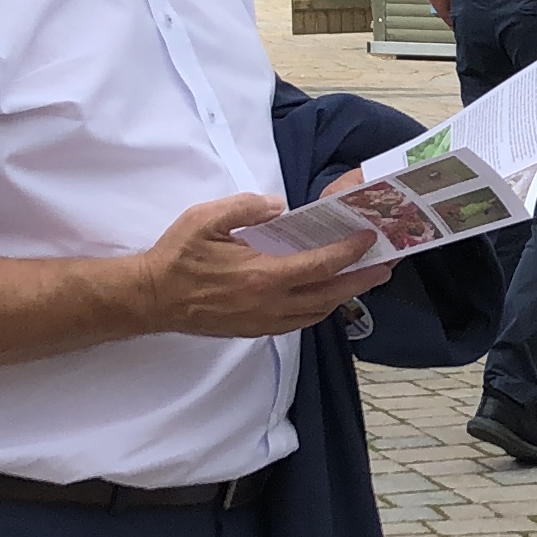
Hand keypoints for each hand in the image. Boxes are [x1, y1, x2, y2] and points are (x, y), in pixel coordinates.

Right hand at [142, 194, 386, 337]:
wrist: (151, 299)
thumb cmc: (177, 256)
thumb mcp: (206, 218)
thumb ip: (246, 207)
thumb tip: (279, 206)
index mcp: (262, 275)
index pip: (320, 266)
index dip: (349, 254)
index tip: (369, 240)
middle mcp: (269, 304)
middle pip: (329, 295)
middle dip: (361, 280)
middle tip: (385, 266)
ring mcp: (263, 322)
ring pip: (316, 313)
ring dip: (342, 297)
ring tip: (361, 280)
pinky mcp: (254, 331)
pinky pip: (298, 323)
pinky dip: (318, 309)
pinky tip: (323, 296)